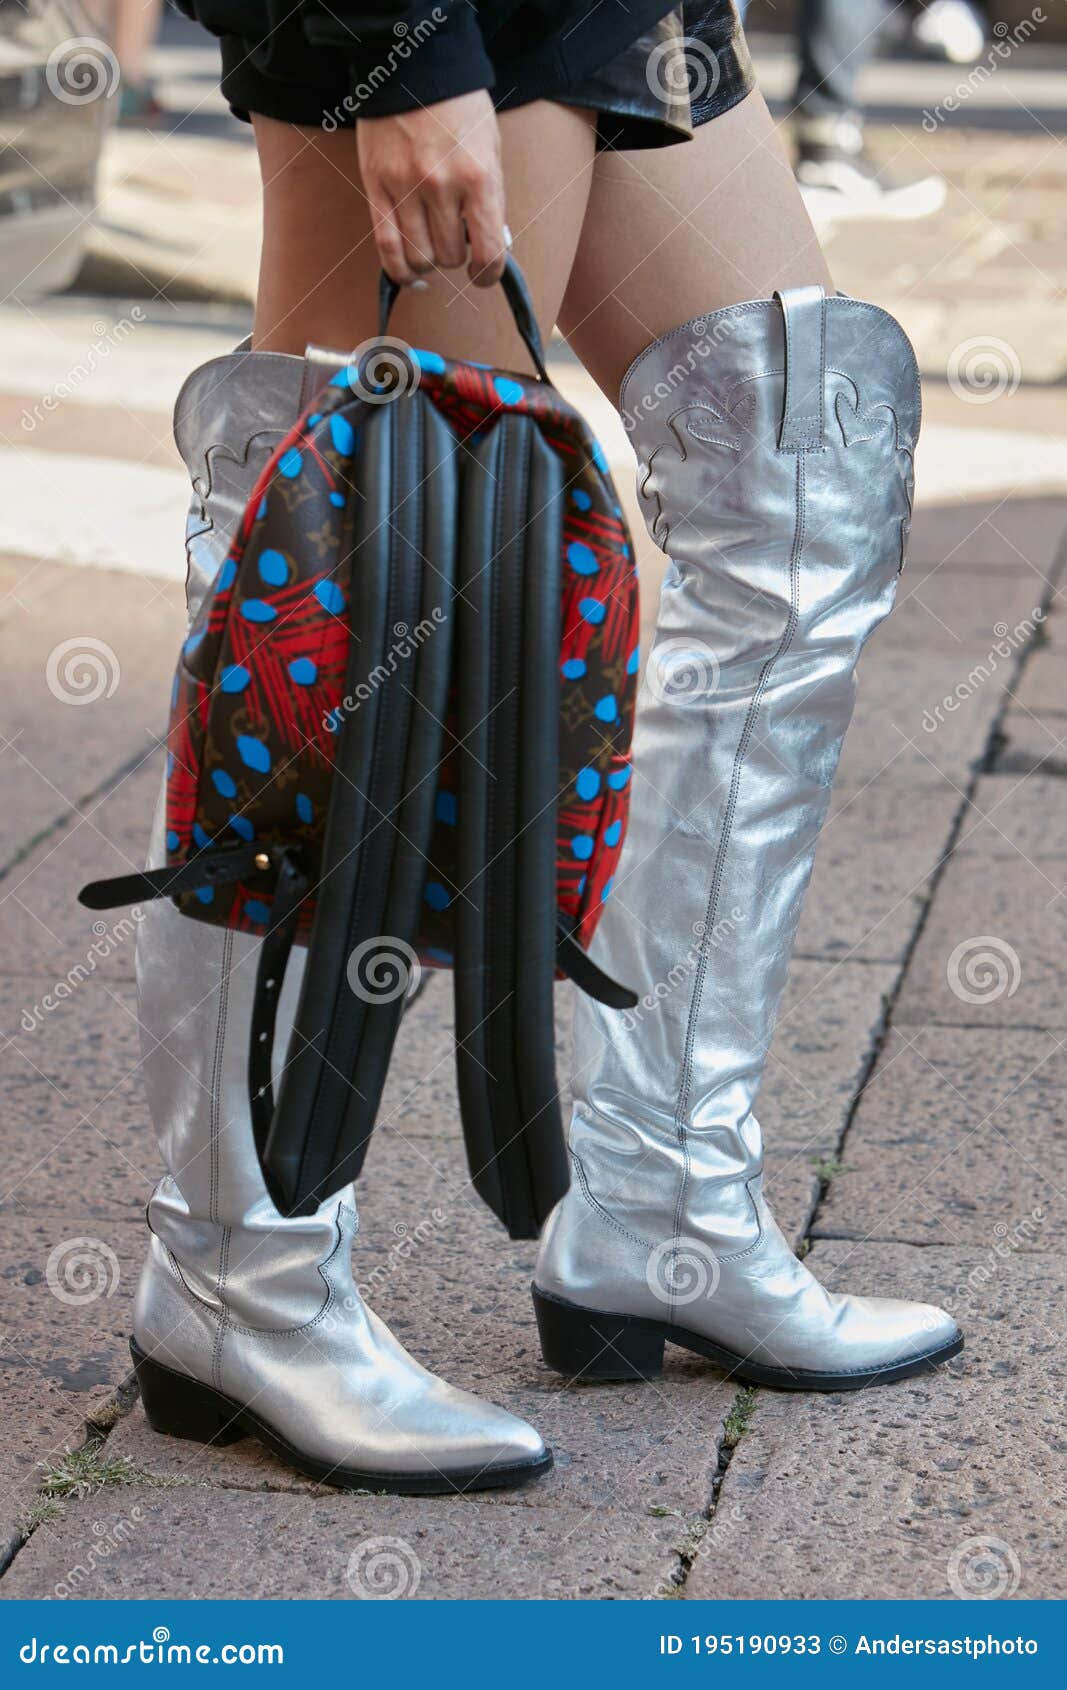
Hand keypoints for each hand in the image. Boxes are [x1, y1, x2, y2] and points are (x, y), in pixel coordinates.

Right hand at [357, 91, 506, 286]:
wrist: (414, 65)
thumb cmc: (459, 108)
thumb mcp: (491, 148)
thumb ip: (492, 198)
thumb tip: (491, 246)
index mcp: (478, 177)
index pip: (488, 253)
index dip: (489, 274)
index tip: (484, 274)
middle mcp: (441, 187)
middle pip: (449, 256)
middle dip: (456, 255)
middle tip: (455, 237)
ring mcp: (406, 188)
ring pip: (419, 257)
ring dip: (429, 260)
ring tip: (432, 244)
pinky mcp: (377, 186)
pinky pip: (386, 247)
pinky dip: (399, 270)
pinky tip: (410, 273)